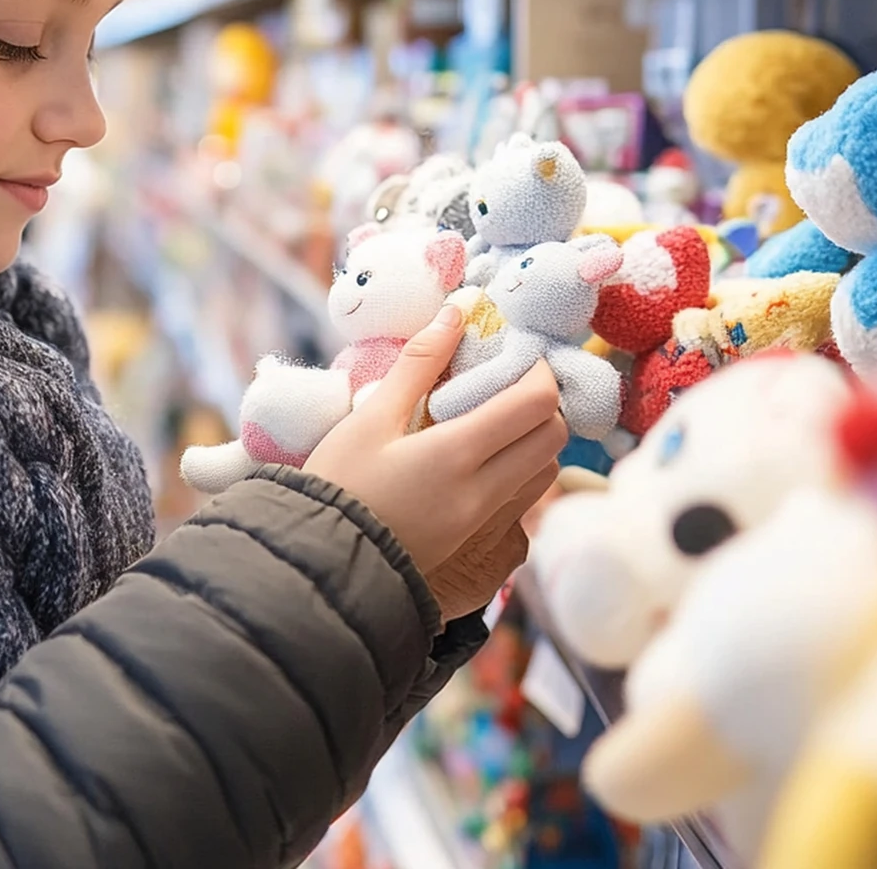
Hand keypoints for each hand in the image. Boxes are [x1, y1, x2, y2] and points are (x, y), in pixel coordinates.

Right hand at [305, 304, 567, 611]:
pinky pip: (521, 498)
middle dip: (540, 402)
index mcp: (458, 454)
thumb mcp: (369, 417)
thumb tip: (456, 313)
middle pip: (553, 437)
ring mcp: (483, 521)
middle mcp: (483, 490)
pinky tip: (478, 456)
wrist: (323, 561)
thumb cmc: (338, 484)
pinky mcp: (475, 539)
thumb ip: (418, 365)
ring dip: (532, 437)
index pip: (537, 404)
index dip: (536, 370)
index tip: (509, 352)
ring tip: (490, 417)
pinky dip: (517, 468)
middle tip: (503, 381)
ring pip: (543, 470)